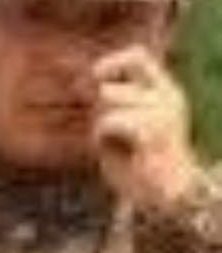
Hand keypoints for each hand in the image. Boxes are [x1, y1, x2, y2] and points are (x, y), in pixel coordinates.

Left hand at [92, 48, 201, 214]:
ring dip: (100, 126)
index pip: (138, 56)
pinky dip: (102, 138)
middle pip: (111, 86)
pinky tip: (116, 151)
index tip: (94, 78)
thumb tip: (83, 81)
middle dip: (98, 109)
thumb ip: (109, 103)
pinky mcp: (153, 128)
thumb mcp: (121, 126)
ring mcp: (164, 110)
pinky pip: (108, 122)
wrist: (167, 197)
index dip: (110, 62)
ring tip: (118, 144)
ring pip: (108, 102)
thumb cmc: (139, 167)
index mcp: (166, 91)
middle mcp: (169, 96)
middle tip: (111, 132)